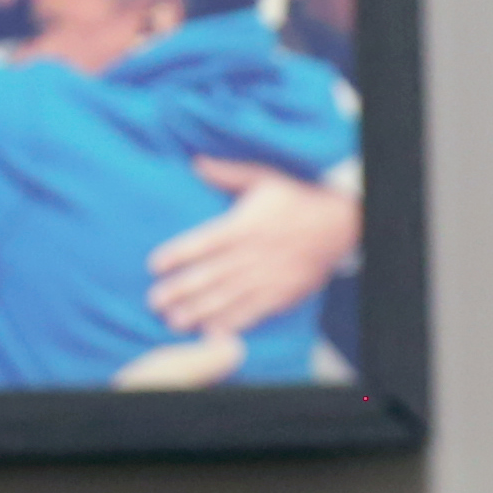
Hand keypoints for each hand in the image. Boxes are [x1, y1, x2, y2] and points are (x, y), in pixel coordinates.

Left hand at [145, 160, 358, 337]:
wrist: (338, 224)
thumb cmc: (296, 199)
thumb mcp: (263, 178)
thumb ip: (228, 173)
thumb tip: (196, 162)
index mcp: (244, 225)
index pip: (204, 242)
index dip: (178, 254)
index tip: (155, 265)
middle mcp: (253, 254)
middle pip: (210, 275)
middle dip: (180, 290)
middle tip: (154, 301)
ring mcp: (267, 277)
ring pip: (227, 298)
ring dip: (198, 311)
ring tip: (174, 320)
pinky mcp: (281, 294)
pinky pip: (252, 312)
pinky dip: (231, 323)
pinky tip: (210, 330)